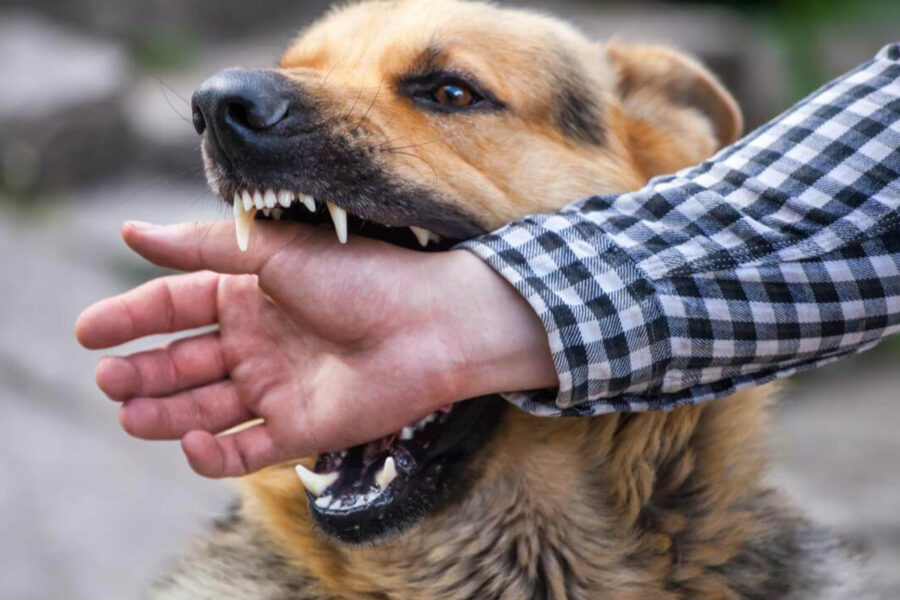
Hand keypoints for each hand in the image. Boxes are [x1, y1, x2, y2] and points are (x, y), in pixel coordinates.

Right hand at [75, 220, 555, 477]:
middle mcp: (258, 341)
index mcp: (250, 294)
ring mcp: (277, 387)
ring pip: (204, 406)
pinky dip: (213, 453)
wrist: (432, 324)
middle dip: (142, 371)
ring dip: (164, 412)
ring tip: (128, 412)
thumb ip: (203, 249)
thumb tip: (130, 232)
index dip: (131, 318)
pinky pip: (245, 449)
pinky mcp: (300, 429)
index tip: (87, 332)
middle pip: (183, 361)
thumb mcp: (275, 251)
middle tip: (108, 379)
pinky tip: (189, 440)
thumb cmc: (361, 276)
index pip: (176, 306)